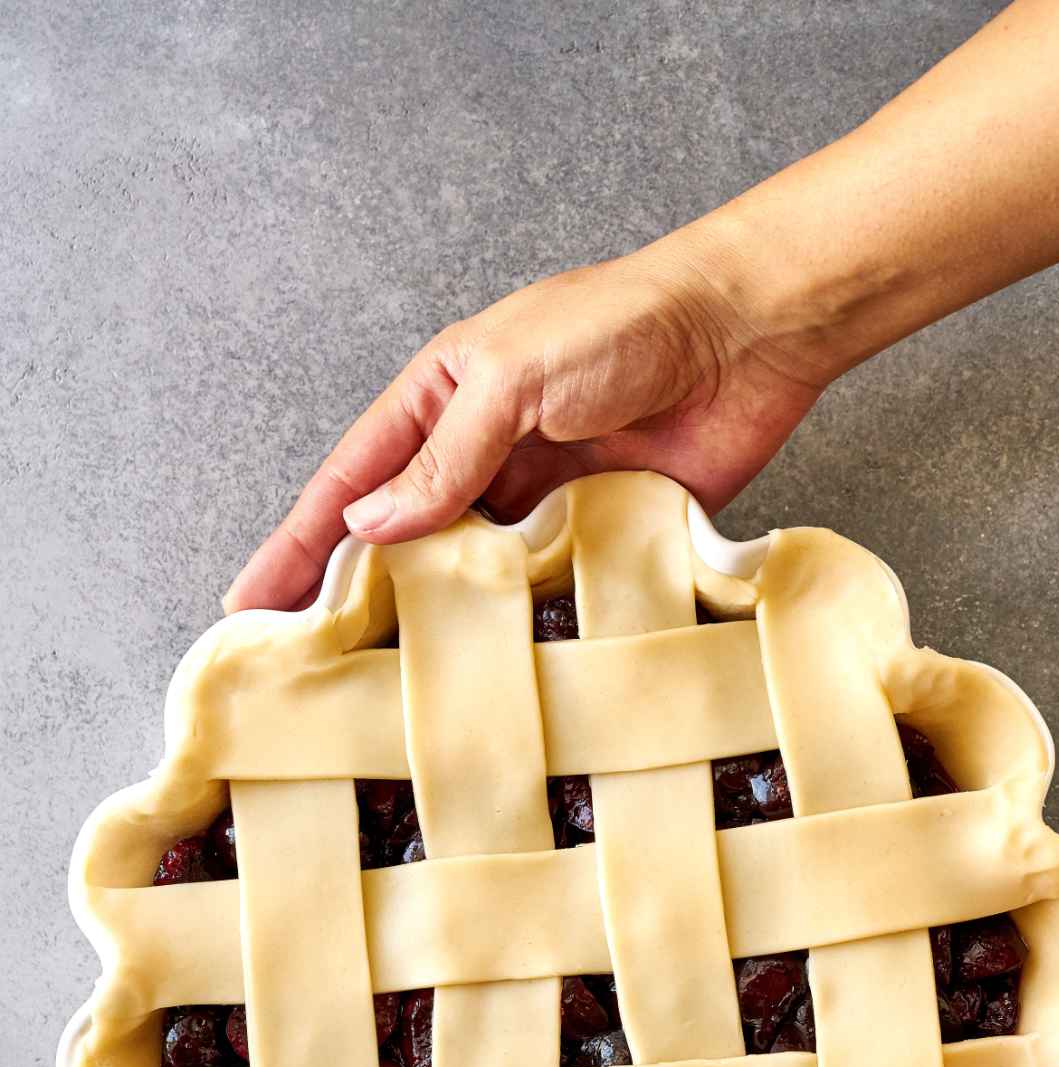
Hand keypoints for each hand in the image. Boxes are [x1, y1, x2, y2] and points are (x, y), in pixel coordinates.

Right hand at [223, 226, 826, 612]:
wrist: (749, 337)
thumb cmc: (626, 326)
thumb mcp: (512, 378)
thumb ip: (444, 457)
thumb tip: (366, 525)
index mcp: (442, 402)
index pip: (349, 483)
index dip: (296, 544)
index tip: (248, 604)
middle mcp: (483, 457)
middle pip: (401, 541)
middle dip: (354, 598)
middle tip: (308, 668)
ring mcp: (542, 501)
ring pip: (472, 577)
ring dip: (438, 624)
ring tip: (390, 688)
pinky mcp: (602, 535)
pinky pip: (550, 590)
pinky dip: (524, 627)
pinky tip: (498, 671)